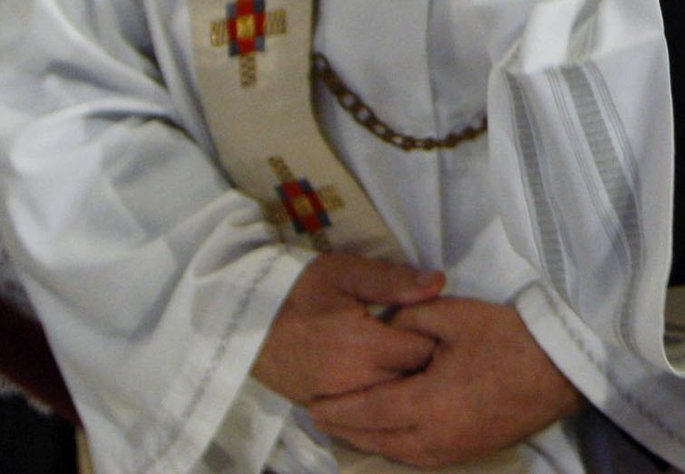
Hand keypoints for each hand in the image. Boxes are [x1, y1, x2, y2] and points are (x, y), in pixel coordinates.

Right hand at [251, 252, 445, 414]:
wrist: (245, 318)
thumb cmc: (298, 288)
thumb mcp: (345, 272)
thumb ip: (393, 281)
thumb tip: (439, 283)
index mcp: (365, 345)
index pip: (423, 352)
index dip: (434, 336)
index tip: (434, 323)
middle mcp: (355, 381)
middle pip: (410, 380)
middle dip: (422, 363)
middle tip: (422, 339)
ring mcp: (337, 400)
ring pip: (388, 400)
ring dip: (399, 382)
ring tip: (400, 357)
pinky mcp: (321, 408)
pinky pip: (362, 411)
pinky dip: (375, 396)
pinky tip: (376, 375)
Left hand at [315, 296, 580, 467]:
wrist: (561, 370)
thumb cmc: (509, 337)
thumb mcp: (454, 315)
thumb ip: (410, 321)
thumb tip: (384, 332)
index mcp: (428, 403)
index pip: (369, 410)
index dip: (338, 408)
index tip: (311, 404)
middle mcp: (435, 437)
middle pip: (377, 439)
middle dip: (344, 428)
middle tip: (318, 418)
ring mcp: (453, 450)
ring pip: (396, 453)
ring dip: (367, 439)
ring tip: (345, 425)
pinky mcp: (468, 453)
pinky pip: (418, 456)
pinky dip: (394, 445)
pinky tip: (387, 433)